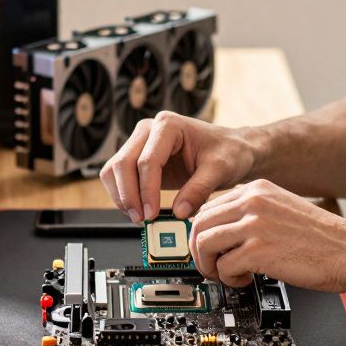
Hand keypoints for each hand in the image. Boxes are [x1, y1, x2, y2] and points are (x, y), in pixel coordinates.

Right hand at [100, 111, 256, 221]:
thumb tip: (179, 213)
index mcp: (168, 125)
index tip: (152, 214)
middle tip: (141, 219)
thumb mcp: (220, 170)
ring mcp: (140, 143)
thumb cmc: (228, 153)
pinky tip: (138, 210)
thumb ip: (199, 189)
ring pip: (114, 170)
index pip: (147, 160)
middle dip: (129, 195)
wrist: (231, 150)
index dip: (146, 190)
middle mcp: (148, 130)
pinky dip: (123, 195)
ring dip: (122, 196)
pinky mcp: (137, 158)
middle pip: (123, 163)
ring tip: (139, 218)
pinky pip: (118, 177)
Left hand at [189, 179, 345, 291]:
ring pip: (204, 243)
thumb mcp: (283, 210)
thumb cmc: (324, 239)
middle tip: (211, 266)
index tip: (209, 247)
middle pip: (199, 223)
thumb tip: (223, 231)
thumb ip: (253, 214)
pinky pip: (223, 265)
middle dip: (199, 250)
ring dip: (210, 265)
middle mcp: (253, 201)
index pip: (209, 206)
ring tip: (227, 274)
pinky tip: (245, 280)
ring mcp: (254, 224)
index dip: (203, 232)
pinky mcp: (258, 250)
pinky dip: (228, 278)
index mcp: (257, 189)